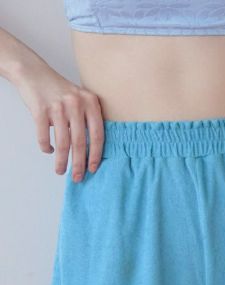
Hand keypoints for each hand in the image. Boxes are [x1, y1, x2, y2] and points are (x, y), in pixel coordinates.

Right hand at [14, 59, 103, 181]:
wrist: (34, 73)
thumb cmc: (60, 91)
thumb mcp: (81, 100)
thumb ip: (89, 119)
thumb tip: (93, 151)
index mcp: (91, 102)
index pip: (98, 135)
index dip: (96, 155)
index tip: (93, 169)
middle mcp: (76, 103)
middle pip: (80, 142)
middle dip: (79, 164)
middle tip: (78, 178)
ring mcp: (58, 106)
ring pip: (62, 142)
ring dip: (61, 161)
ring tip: (60, 171)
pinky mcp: (40, 109)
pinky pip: (44, 136)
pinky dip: (46, 147)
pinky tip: (49, 151)